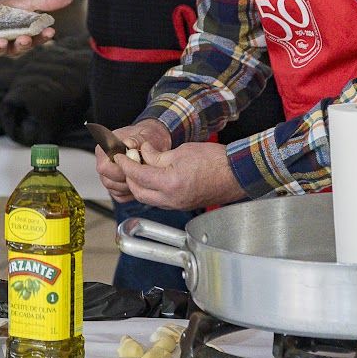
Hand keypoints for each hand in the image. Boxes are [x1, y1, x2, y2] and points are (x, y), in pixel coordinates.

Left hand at [0, 0, 72, 55]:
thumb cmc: (6, 11)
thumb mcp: (26, 3)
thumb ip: (45, 2)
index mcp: (28, 35)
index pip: (39, 38)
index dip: (44, 36)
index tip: (50, 31)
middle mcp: (14, 45)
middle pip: (21, 47)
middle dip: (23, 44)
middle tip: (24, 39)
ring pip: (2, 50)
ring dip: (2, 47)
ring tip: (2, 41)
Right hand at [95, 120, 172, 201]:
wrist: (153, 142)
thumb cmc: (147, 137)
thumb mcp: (145, 135)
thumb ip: (136, 140)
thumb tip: (129, 143)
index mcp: (106, 147)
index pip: (104, 167)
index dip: (119, 171)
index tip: (134, 170)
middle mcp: (104, 161)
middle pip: (107, 181)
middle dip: (126, 181)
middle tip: (141, 176)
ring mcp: (108, 174)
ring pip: (113, 189)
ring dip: (128, 187)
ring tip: (142, 179)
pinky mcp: (115, 183)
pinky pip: (119, 195)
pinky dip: (130, 193)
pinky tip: (139, 184)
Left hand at [119, 141, 243, 210]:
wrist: (236, 174)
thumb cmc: (215, 160)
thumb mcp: (181, 151)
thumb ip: (158, 155)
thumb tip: (144, 153)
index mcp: (170, 183)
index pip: (138, 175)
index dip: (126, 165)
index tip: (120, 157)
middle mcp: (172, 198)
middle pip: (138, 192)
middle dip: (129, 177)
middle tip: (127, 163)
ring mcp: (177, 205)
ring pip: (147, 199)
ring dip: (139, 185)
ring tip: (139, 169)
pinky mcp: (182, 205)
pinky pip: (159, 201)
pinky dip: (151, 190)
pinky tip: (153, 178)